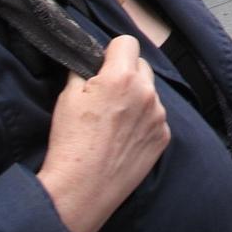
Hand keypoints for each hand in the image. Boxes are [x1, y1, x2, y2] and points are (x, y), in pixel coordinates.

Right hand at [37, 36, 169, 231]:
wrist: (81, 189)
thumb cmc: (70, 142)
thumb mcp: (68, 96)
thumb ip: (84, 70)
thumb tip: (90, 60)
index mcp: (121, 77)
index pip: (127, 42)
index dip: (112, 52)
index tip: (103, 66)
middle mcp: (146, 92)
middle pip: (141, 65)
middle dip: (126, 73)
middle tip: (107, 94)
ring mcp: (158, 116)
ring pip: (150, 92)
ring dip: (136, 97)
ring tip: (114, 121)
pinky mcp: (163, 137)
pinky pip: (155, 116)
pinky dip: (143, 121)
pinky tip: (124, 137)